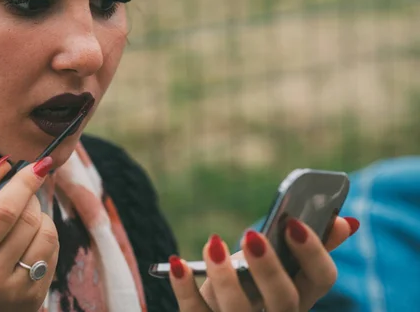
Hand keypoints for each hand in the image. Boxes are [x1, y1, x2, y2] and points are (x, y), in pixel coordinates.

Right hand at [0, 156, 58, 311]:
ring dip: (40, 216)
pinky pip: (54, 253)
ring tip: (23, 220)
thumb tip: (5, 166)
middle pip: (28, 220)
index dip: (24, 183)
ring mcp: (16, 292)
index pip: (3, 212)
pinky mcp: (36, 299)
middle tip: (21, 194)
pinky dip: (45, 236)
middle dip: (30, 197)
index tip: (39, 164)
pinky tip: (29, 241)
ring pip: (47, 234)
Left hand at [169, 217, 358, 310]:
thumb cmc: (255, 282)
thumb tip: (346, 221)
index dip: (313, 253)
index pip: (322, 280)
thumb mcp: (281, 266)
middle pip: (284, 300)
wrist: (222, 310)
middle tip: (251, 235)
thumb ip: (309, 246)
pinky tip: (177, 262)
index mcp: (300, 294)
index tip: (293, 223)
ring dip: (224, 276)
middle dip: (269, 268)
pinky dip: (184, 288)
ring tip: (213, 244)